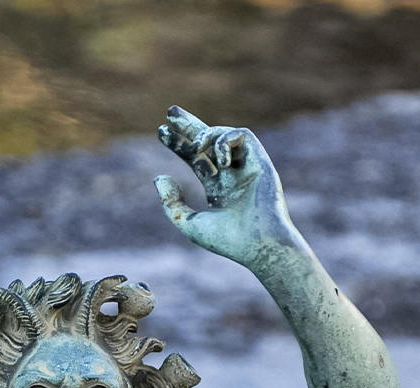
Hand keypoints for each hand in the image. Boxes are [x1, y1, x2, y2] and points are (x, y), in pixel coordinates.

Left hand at [154, 106, 300, 266]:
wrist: (259, 244)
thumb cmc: (228, 241)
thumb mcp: (190, 223)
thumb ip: (172, 203)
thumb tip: (159, 177)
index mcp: (219, 189)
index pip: (196, 159)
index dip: (179, 145)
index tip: (161, 131)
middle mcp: (233, 175)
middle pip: (209, 142)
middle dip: (189, 125)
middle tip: (170, 111)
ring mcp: (247, 166)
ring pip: (224, 135)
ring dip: (205, 136)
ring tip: (195, 149)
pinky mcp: (260, 160)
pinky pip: (241, 136)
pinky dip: (225, 142)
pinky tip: (219, 161)